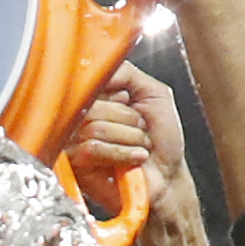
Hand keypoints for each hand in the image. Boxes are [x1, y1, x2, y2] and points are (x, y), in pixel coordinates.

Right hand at [67, 62, 185, 216]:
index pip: (91, 81)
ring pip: (94, 127)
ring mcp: (77, 140)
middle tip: (140, 131)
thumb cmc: (163, 142)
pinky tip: (134, 159)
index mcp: (101, 97)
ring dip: (128, 138)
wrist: (168, 178)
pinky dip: (121, 153)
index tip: (130, 103)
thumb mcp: (155, 94)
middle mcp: (85, 116)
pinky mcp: (77, 164)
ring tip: (139, 147)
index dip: (118, 94)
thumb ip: (128, 73)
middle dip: (128, 119)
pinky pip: (92, 148)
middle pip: (92, 104)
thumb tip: (101, 67)